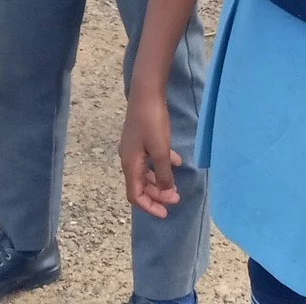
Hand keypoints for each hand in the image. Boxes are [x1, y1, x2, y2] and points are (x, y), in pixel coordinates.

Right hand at [120, 94, 183, 218]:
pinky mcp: (140, 139)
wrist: (146, 93)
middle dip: (158, 194)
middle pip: (140, 185)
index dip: (150, 206)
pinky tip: (177, 161)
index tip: (166, 212)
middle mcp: (128, 159)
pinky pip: (150, 158)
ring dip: (160, 181)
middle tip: (176, 198)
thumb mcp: (160, 150)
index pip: (135, 195)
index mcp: (130, 164)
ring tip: (176, 185)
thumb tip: (167, 193)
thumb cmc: (152, 122)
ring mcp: (134, 148)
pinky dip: (162, 164)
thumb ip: (163, 173)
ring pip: (146, 173)